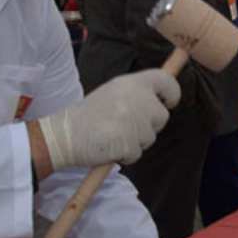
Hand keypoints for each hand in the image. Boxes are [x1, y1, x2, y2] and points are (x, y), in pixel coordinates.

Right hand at [36, 69, 179, 169]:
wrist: (65, 134)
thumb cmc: (88, 115)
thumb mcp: (113, 93)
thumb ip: (136, 95)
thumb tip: (159, 103)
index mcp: (132, 83)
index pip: (167, 82)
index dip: (172, 93)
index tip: (169, 102)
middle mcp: (137, 99)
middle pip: (162, 116)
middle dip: (149, 126)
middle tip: (126, 126)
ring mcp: (134, 121)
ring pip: (150, 138)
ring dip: (135, 141)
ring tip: (112, 135)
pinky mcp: (129, 142)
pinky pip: (137, 154)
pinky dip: (125, 155)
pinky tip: (108, 146)